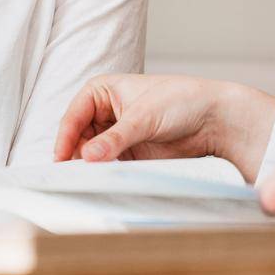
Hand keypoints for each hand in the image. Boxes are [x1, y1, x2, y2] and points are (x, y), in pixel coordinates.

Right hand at [54, 74, 274, 181]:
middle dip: (75, 156)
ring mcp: (116, 135)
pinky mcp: (129, 154)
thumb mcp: (144, 117)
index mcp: (102, 91)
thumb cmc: (181, 101)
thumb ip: (115, 138)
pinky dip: (104, 174)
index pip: (74, 115)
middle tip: (71, 177)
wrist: (213, 119)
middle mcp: (106, 112)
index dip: (65, 137)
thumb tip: (88, 156)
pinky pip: (109, 166)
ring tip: (87, 182)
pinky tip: (103, 183)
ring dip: (90, 167)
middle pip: (79, 137)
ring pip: (91, 154)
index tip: (61, 159)